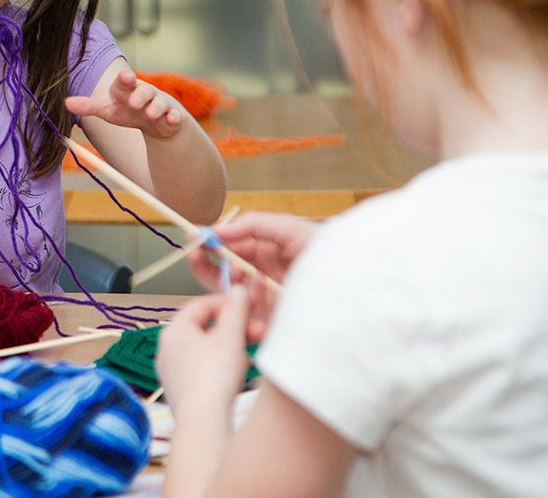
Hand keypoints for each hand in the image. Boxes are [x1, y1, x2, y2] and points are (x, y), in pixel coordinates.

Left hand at [65, 69, 185, 138]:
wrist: (155, 121)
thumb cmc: (127, 111)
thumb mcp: (107, 110)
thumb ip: (88, 106)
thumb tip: (66, 103)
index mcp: (127, 90)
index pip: (125, 82)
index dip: (125, 79)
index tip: (124, 77)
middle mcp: (144, 93)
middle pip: (143, 91)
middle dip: (139, 95)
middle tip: (133, 102)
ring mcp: (159, 104)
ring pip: (159, 103)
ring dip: (155, 108)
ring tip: (150, 113)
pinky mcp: (172, 116)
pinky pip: (174, 116)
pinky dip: (173, 118)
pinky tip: (172, 120)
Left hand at [157, 289, 252, 425]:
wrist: (203, 422)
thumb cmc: (214, 377)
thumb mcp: (231, 337)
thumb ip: (236, 310)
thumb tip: (238, 290)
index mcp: (175, 329)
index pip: (200, 305)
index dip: (226, 302)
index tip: (246, 305)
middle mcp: (167, 348)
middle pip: (204, 327)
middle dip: (234, 328)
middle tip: (258, 331)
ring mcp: (171, 370)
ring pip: (204, 348)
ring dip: (230, 346)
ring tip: (250, 353)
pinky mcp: (179, 390)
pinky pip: (201, 368)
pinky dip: (219, 364)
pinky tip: (236, 374)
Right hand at [188, 212, 316, 341]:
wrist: (355, 292)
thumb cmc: (329, 255)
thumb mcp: (291, 229)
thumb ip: (253, 224)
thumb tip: (219, 230)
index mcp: (267, 250)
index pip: (231, 244)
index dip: (211, 240)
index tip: (193, 236)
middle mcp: (262, 274)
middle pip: (222, 270)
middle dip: (207, 263)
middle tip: (194, 255)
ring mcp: (263, 299)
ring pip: (229, 294)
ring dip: (226, 287)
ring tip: (234, 281)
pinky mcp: (268, 323)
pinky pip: (243, 318)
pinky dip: (242, 312)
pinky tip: (256, 303)